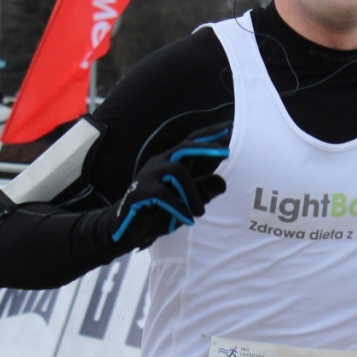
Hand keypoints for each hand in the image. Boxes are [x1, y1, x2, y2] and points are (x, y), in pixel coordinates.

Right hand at [102, 122, 230, 250]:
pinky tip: (188, 219)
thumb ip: (202, 192)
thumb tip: (222, 182)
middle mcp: (159, 164)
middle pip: (184, 148)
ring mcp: (148, 176)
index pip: (190, 144)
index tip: (229, 126)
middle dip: (206, 147)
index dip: (209, 135)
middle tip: (228, 152)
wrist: (128, 230)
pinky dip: (179, 207)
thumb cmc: (158, 213)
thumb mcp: (186, 203)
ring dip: (192, 193)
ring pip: (177, 171)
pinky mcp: (139, 191)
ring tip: (199, 213)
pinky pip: (164, 194)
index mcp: (171, 163)